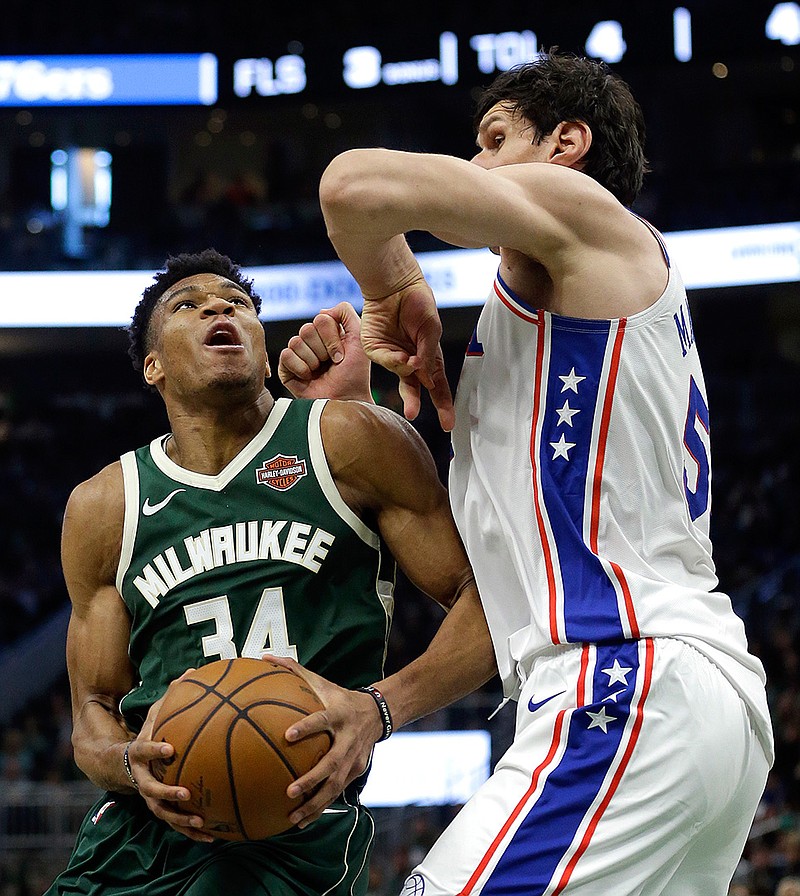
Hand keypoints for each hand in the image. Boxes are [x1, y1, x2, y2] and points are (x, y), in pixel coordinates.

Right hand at [129, 669, 214, 842]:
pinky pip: (176, 823)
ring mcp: (149, 797)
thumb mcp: (153, 715)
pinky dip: (193, 831)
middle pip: (150, 791)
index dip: (154, 750)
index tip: (169, 749)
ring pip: (163, 813)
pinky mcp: (160, 808)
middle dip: (168, 793)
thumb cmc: (146, 734)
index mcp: (138, 754)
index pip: (143, 750)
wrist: (119, 764)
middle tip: (186, 794)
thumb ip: (170, 697)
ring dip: (181, 820)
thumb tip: (192, 671)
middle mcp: (141, 778)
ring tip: (201, 822)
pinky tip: (214, 835)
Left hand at [263, 654, 384, 828]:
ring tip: (293, 817)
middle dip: (312, 778)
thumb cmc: (340, 697)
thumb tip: (264, 657)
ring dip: (315, 803)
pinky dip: (320, 808)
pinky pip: (336, 792)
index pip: (322, 720)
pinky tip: (301, 821)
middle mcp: (348, 738)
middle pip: (332, 762)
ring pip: (335, 784)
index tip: (287, 735)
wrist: (378, 713)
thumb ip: (294, 671)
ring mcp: (354, 758)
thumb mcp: (322, 682)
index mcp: (339, 714)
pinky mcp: (356, 772)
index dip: (307, 727)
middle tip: (290, 789)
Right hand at [278, 302, 372, 401]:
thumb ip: (346, 313)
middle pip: (307, 329)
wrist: (346, 400)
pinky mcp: (286, 368)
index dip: (332, 338)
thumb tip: (323, 310)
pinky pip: (286, 355)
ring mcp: (298, 354)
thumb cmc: (355, 374)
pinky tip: (309, 377)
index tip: (342, 356)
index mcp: (327, 333)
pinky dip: (300, 368)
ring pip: (296, 341)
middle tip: (330, 364)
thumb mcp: (358, 338)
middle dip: (322, 350)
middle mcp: (311, 341)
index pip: (321, 319)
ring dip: (312, 360)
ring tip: (320, 372)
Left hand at [360, 279, 453, 430]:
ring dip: (407, 373)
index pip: (437, 386)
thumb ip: (428, 355)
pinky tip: (401, 356)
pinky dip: (394, 361)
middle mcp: (409, 360)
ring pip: (399, 375)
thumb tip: (424, 378)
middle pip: (414, 388)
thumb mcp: (431, 330)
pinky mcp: (374, 348)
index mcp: (427, 357)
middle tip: (414, 415)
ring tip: (411, 362)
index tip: (449, 424)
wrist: (396, 284)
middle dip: (415, 402)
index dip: (444, 405)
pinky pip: (385, 361)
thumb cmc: (418, 304)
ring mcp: (391, 356)